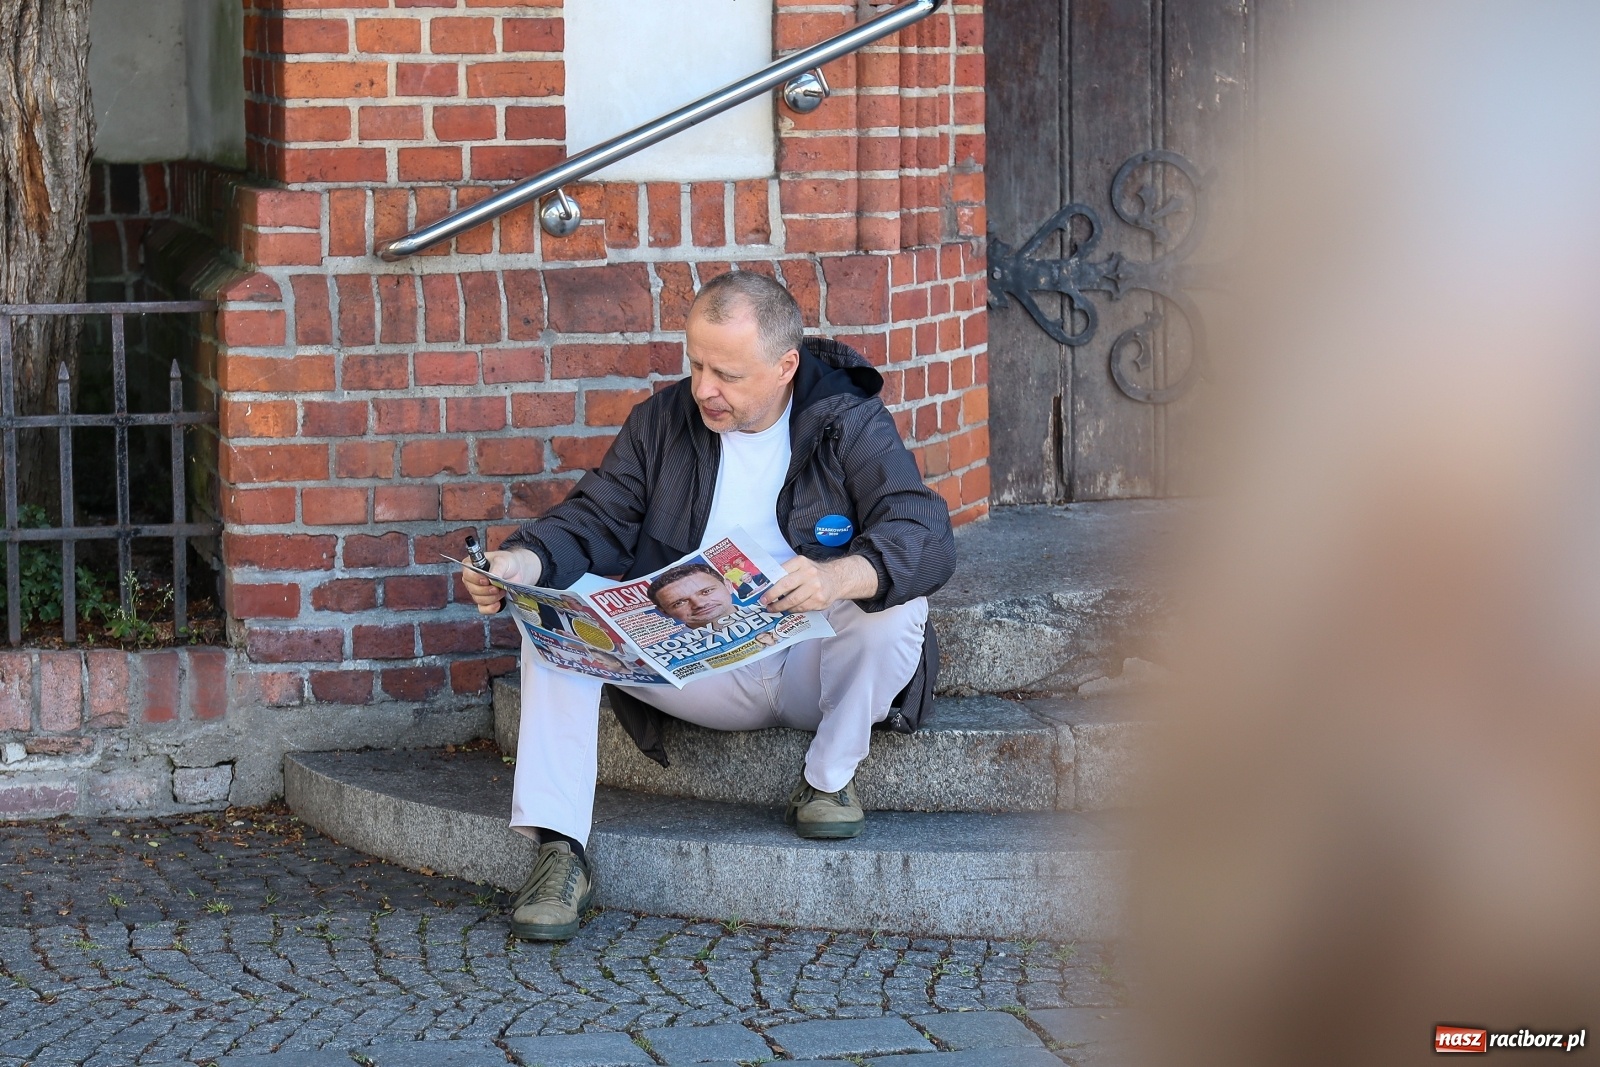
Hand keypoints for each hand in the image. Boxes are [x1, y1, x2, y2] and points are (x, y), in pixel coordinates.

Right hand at [462, 548, 540, 614]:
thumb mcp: (502, 562)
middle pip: (472, 589)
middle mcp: (471, 580)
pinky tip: (498, 604)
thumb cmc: (507, 562)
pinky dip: (491, 608)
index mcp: (471, 566)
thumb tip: (491, 579)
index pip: (467, 574)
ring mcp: (477, 591)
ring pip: (478, 599)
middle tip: (498, 587)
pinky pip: (483, 609)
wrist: (518, 571)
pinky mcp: (485, 601)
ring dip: (492, 597)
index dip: (475, 579)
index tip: (487, 580)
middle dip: (486, 590)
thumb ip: (496, 570)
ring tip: (502, 591)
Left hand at [760, 554, 878, 613]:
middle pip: (785, 586)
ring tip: (773, 608)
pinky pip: (801, 608)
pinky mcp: (819, 600)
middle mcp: (809, 574)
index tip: (761, 592)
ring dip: (780, 606)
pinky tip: (788, 609)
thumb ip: (786, 573)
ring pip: (793, 600)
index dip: (770, 584)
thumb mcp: (801, 566)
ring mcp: (815, 588)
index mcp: (801, 562)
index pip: (781, 572)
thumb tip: (766, 585)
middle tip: (764, 602)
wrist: (837, 578)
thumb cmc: (813, 573)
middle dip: (772, 596)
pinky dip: (792, 609)